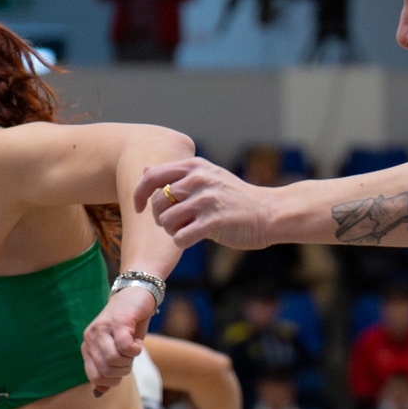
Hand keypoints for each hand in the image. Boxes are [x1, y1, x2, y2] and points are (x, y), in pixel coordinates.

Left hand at [83, 280, 158, 395]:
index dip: (111, 381)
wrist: (136, 295)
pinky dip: (136, 350)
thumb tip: (99, 392)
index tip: (122, 373)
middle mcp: (91, 337)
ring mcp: (102, 329)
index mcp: (88, 346)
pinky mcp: (117, 322)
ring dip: (129, 361)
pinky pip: (125, 347)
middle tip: (130, 361)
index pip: (94, 377)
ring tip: (133, 352)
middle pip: (105, 370)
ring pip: (113, 360)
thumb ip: (108, 369)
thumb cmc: (128, 326)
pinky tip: (138, 343)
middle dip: (122, 371)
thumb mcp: (117, 350)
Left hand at [135, 158, 279, 249]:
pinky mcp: (214, 222)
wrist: (269, 213)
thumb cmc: (235, 198)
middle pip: (158, 202)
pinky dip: (182, 242)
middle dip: (160, 217)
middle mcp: (199, 179)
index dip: (139, 194)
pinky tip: (193, 239)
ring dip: (172, 231)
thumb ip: (176, 174)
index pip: (152, 176)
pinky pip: (180, 237)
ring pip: (167, 221)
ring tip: (186, 230)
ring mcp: (207, 200)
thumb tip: (145, 169)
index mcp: (195, 166)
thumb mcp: (207, 176)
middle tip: (173, 224)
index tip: (138, 207)